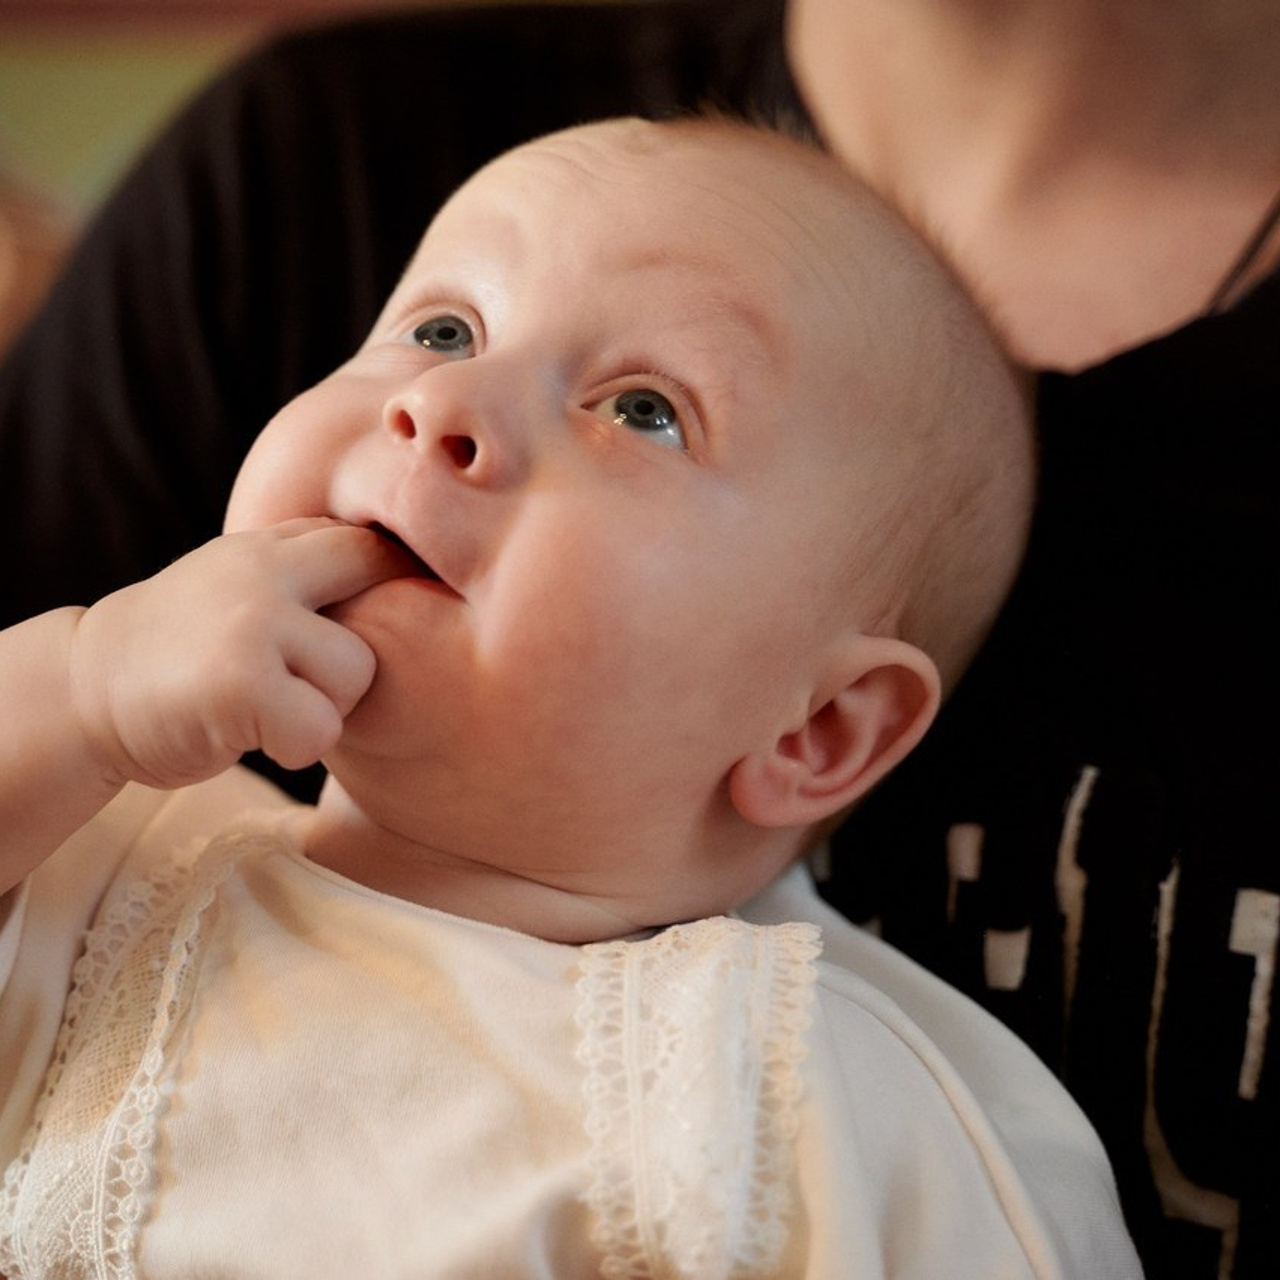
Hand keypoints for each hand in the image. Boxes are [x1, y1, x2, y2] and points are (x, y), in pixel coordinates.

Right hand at [67, 519, 408, 788]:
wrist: (85, 693)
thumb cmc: (182, 648)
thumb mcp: (239, 583)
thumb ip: (304, 567)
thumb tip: (404, 557)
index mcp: (267, 546)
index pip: (368, 546)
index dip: (397, 587)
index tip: (393, 623)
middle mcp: (262, 571)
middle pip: (383, 601)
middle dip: (360, 652)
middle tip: (311, 682)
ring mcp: (251, 622)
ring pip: (355, 675)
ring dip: (323, 708)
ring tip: (268, 706)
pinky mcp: (241, 683)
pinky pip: (319, 728)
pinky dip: (294, 746)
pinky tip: (251, 733)